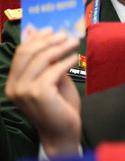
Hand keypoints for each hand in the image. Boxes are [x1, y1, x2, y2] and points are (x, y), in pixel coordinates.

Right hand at [5, 28, 82, 156]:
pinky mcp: (38, 93)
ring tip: (74, 42)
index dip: (36, 38)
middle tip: (66, 34)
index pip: (21, 53)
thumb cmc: (59, 105)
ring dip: (60, 47)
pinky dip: (66, 61)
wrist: (63, 131)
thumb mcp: (51, 78)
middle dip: (49, 40)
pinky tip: (75, 58)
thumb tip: (38, 32)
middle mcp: (14, 87)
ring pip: (41, 59)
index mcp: (13, 83)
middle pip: (29, 52)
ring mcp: (24, 91)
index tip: (52, 29)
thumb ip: (46, 60)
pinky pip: (53, 70)